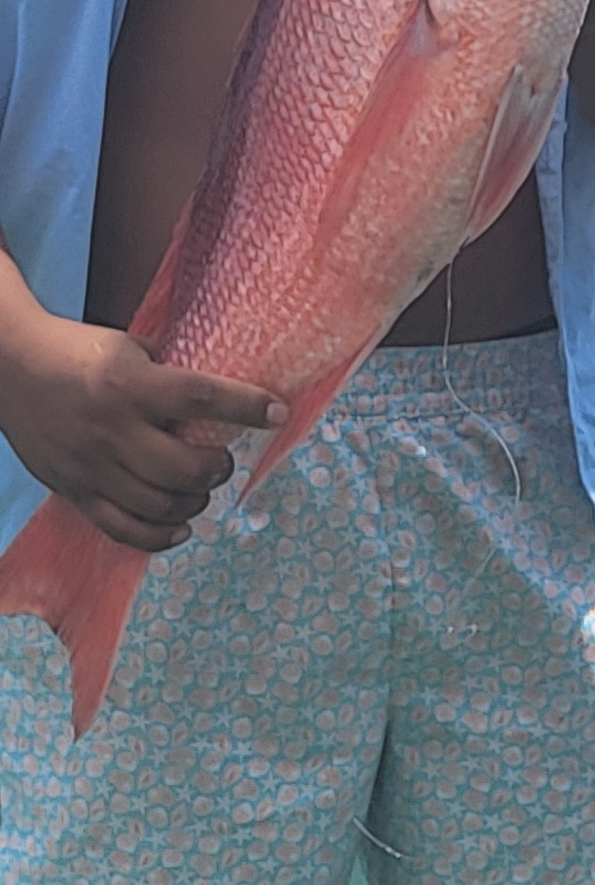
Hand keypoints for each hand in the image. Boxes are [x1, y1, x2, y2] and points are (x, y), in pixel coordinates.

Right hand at [0, 315, 284, 553]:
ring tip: (201, 487)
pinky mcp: (73, 491)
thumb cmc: (78, 352)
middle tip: (223, 459)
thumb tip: (226, 395)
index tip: (277, 413)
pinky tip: (182, 525)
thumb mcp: (131, 348)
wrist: (8, 368)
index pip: (200, 398)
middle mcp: (110, 431)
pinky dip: (160, 535)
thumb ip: (172, 374)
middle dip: (219, 467)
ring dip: (196, 500)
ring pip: (159, 504)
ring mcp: (90, 467)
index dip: (246, 407)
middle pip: (184, 468)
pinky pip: (122, 529)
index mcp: (129, 386)